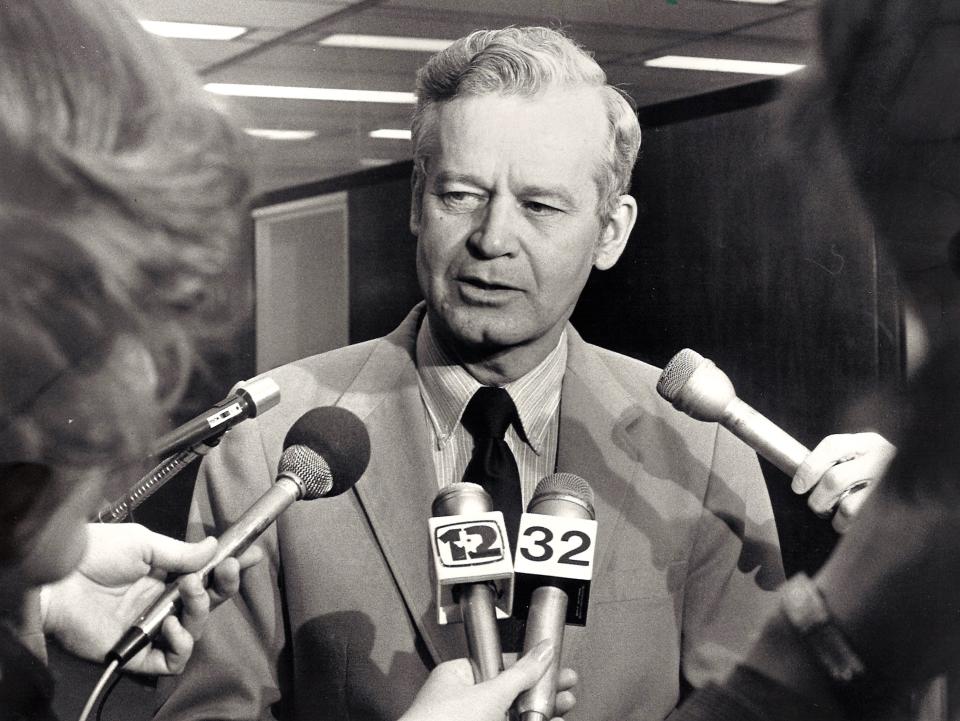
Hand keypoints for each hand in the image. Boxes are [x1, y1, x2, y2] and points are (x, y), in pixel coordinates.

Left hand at [41, 523, 262, 674]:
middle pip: (208, 603)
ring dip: (200, 610)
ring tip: (188, 591)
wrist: (58, 579)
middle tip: (224, 571)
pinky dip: (180, 646)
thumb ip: (182, 552)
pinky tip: (171, 625)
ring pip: (195, 630)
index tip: (250, 555)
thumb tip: (215, 547)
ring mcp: (151, 628)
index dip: (229, 568)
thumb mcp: (144, 543)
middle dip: (223, 586)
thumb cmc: (96, 555)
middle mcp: (161, 603)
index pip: (206, 575)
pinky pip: (171, 661)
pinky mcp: (137, 652)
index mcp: (164, 576)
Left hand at [399, 641, 577, 720]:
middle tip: (567, 685)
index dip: (529, 665)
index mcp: (456, 678)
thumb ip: (520, 674)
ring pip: (513, 714)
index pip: (499, 665)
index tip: (553, 664)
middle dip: (542, 689)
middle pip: (511, 692)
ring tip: (566, 705)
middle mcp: (462, 702)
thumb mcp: (489, 693)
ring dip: (542, 711)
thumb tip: (541, 650)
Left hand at [791, 432, 895, 531]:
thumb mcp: (865, 453)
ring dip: (834, 517)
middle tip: (817, 506)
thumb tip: (803, 479)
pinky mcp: (894, 508)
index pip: (832, 446)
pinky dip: (847, 526)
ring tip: (834, 517)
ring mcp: (890, 484)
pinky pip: (862, 523)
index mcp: (868, 441)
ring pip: (848, 506)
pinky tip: (849, 524)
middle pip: (835, 479)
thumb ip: (840, 459)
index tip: (798, 486)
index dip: (809, 467)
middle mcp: (881, 458)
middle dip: (818, 499)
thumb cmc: (883, 468)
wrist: (923, 474)